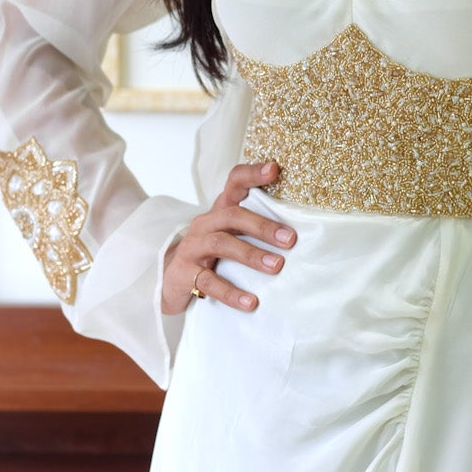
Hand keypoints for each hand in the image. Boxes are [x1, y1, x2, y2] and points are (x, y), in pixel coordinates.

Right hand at [161, 160, 295, 314]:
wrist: (171, 279)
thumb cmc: (212, 254)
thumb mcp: (231, 235)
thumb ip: (256, 228)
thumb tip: (300, 234)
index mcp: (220, 210)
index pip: (234, 182)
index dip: (253, 173)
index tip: (275, 169)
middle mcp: (205, 224)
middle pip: (232, 215)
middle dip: (263, 226)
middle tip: (291, 239)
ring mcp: (193, 247)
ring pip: (222, 244)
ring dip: (251, 255)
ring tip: (277, 267)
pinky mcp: (185, 274)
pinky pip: (209, 282)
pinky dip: (232, 292)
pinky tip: (251, 302)